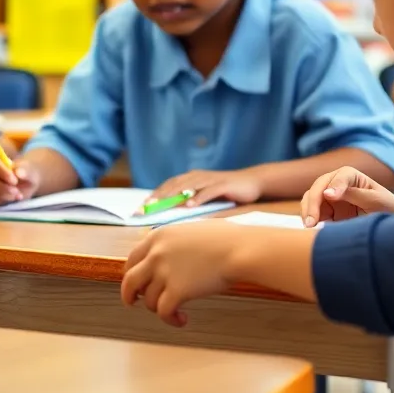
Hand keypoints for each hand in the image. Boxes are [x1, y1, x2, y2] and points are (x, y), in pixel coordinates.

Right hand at [0, 149, 38, 206]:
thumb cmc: (25, 174)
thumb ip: (26, 170)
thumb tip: (18, 172)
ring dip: (1, 195)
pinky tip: (9, 200)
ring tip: (16, 195)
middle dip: (0, 186)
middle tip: (16, 191)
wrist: (24, 186)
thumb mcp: (30, 171)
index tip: (14, 180)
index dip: (0, 169)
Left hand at [121, 221, 241, 326]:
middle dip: (129, 295)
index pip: (132, 258)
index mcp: (158, 236)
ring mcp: (164, 273)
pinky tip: (182, 320)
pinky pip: (163, 312)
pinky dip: (171, 320)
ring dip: (158, 309)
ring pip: (148, 300)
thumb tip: (172, 253)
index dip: (131, 274)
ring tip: (173, 312)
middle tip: (134, 302)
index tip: (136, 283)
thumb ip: (174, 242)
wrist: (240, 249)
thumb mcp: (191, 230)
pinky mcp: (177, 291)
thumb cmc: (227, 239)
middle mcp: (156, 254)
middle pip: (129, 281)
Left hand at [145, 169, 261, 208]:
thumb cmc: (226, 192)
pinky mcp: (223, 184)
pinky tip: (190, 206)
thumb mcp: (205, 197)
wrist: (252, 183)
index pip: (168, 186)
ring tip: (161, 205)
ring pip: (188, 186)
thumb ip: (189, 203)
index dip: (154, 195)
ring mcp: (210, 180)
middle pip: (174, 185)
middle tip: (146, 207)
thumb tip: (171, 216)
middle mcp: (197, 176)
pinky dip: (198, 198)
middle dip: (159, 196)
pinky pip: (208, 191)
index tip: (141, 207)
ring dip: (173, 196)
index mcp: (191, 178)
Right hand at [301, 166, 393, 225]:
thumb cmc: (388, 208)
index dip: (334, 186)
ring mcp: (329, 197)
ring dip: (307, 211)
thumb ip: (356, 194)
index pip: (339, 177)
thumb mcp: (377, 201)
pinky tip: (311, 228)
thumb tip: (328, 193)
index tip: (330, 197)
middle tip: (311, 221)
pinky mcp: (325, 210)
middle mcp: (336, 183)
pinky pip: (311, 212)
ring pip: (310, 199)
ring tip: (309, 227)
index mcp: (351, 175)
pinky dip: (308, 218)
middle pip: (318, 187)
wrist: (390, 221)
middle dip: (313, 203)